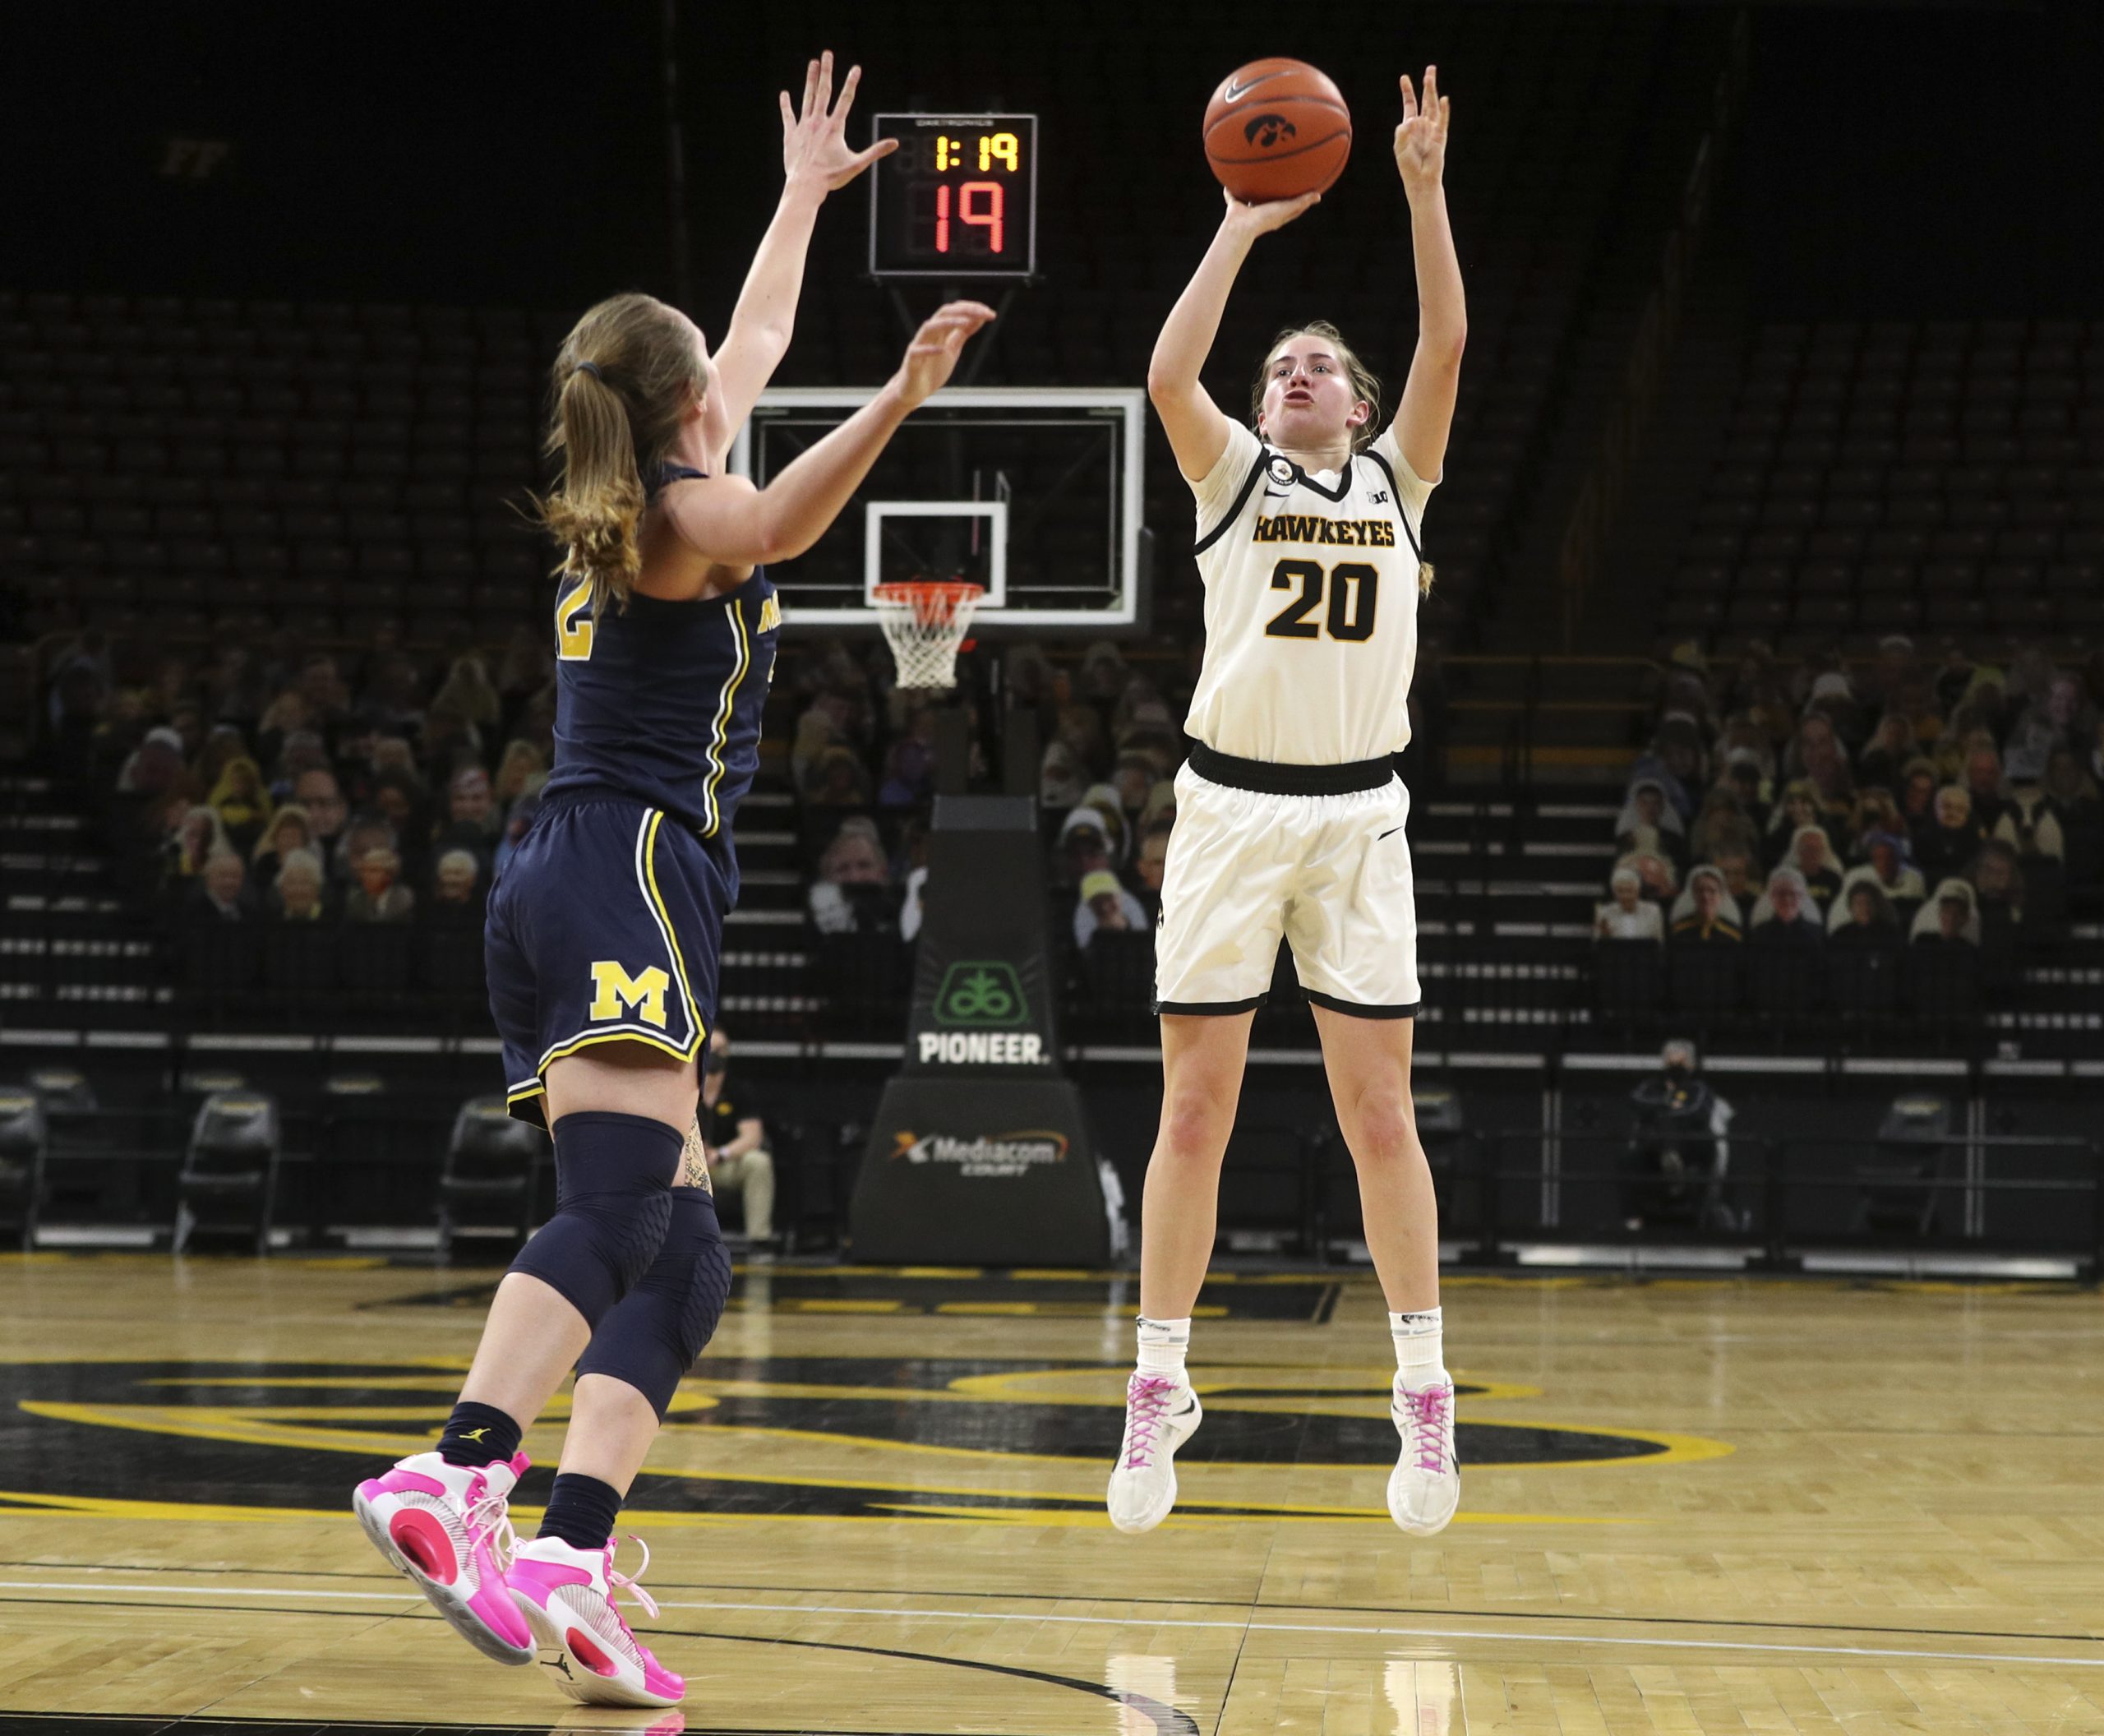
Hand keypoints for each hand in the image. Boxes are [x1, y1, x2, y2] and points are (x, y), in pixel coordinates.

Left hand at [780, 50, 894, 192]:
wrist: (806, 186)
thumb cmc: (831, 177)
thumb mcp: (857, 164)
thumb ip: (875, 151)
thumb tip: (894, 144)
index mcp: (834, 128)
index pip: (845, 100)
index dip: (851, 82)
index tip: (855, 68)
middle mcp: (818, 122)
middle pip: (824, 91)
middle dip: (826, 71)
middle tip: (827, 54)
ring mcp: (803, 127)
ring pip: (807, 98)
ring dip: (810, 79)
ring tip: (812, 63)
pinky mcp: (791, 135)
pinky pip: (788, 116)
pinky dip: (786, 105)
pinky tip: (784, 94)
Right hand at [893, 301, 996, 407]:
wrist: (914, 391)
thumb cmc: (932, 369)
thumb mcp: (953, 349)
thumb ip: (962, 333)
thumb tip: (979, 318)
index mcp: (940, 331)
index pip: (955, 311)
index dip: (972, 308)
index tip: (990, 313)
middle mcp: (929, 334)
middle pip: (943, 313)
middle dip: (964, 311)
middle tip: (984, 313)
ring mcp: (919, 346)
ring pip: (929, 327)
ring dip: (947, 323)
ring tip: (965, 323)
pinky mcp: (911, 361)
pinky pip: (917, 351)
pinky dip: (929, 349)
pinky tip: (942, 350)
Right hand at [1219, 185, 1320, 238]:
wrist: (1242, 226)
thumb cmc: (1265, 219)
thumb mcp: (1287, 209)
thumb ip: (1301, 202)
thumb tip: (1318, 196)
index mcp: (1275, 215)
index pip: (1287, 207)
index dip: (1294, 199)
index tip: (1300, 189)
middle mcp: (1262, 212)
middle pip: (1270, 201)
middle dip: (1274, 192)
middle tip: (1279, 178)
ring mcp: (1248, 210)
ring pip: (1251, 197)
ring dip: (1252, 189)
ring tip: (1252, 175)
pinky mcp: (1235, 206)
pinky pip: (1232, 195)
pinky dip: (1230, 189)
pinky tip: (1228, 178)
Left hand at [1394, 66, 1450, 197]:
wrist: (1420, 180)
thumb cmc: (1408, 166)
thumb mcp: (1399, 148)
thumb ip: (1402, 133)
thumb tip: (1411, 120)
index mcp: (1411, 126)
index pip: (1410, 105)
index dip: (1408, 91)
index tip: (1404, 78)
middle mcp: (1423, 125)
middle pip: (1425, 100)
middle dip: (1427, 85)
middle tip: (1430, 69)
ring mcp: (1433, 129)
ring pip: (1433, 106)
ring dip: (1432, 92)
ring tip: (1430, 77)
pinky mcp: (1440, 137)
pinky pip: (1442, 121)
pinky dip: (1443, 110)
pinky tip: (1443, 99)